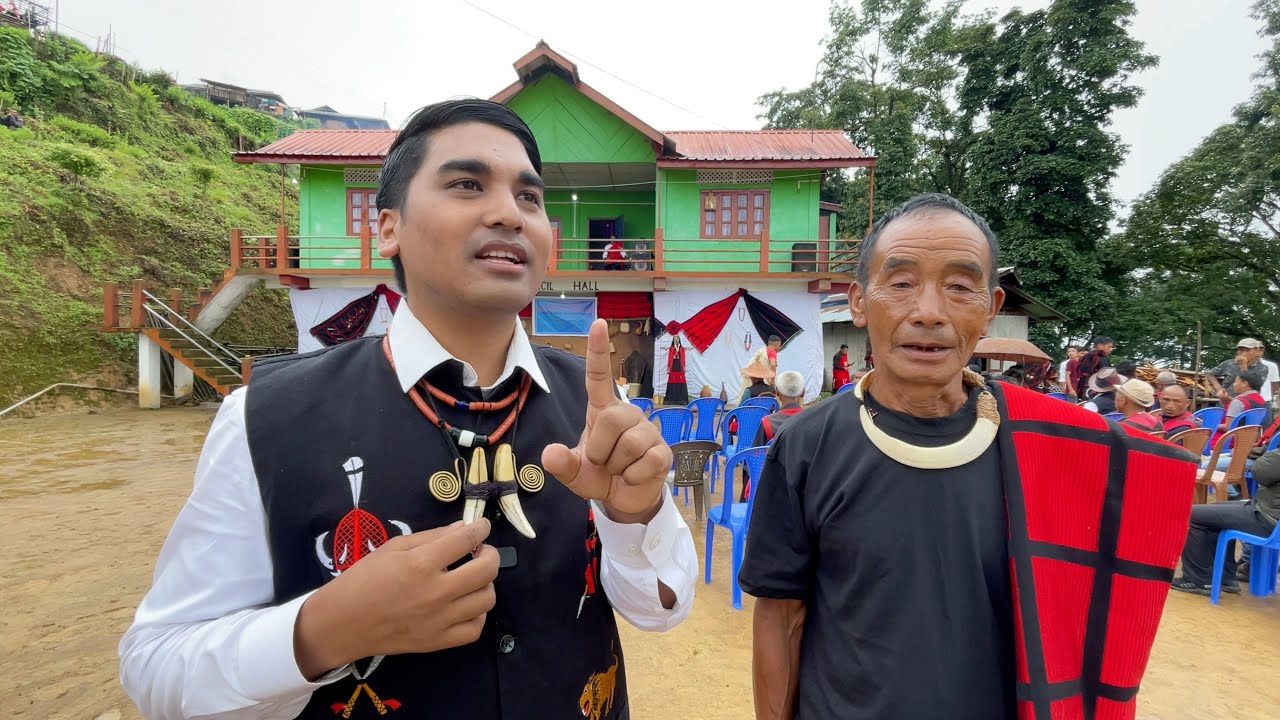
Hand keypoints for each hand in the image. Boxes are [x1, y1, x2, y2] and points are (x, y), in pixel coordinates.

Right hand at [294, 520, 498, 677]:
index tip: (481, 527)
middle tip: (480, 551)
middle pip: (486, 570)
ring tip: (472, 579)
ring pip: (486, 600)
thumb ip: (430, 537)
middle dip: (490, 554)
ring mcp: (439, 620)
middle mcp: (435, 592)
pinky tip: (466, 605)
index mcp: (421, 564)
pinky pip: (475, 630)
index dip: (479, 529)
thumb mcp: (392, 548)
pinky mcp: (437, 642)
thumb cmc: (362, 580)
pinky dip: (477, 615)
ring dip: (485, 584)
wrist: (340, 624)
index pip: (466, 540)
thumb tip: (461, 528)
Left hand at [543, 319, 671, 522]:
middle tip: (603, 461)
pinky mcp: (663, 452)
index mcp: (603, 411)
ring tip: (619, 469)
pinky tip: (634, 477)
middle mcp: (628, 414)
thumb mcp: (573, 472)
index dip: (598, 351)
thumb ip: (560, 464)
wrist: (625, 499)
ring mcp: (648, 432)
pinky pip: (644, 463)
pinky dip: (632, 477)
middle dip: (599, 449)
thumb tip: (549, 454)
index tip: (599, 323)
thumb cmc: (599, 475)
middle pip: (610, 419)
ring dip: (616, 465)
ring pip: (628, 444)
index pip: (598, 377)